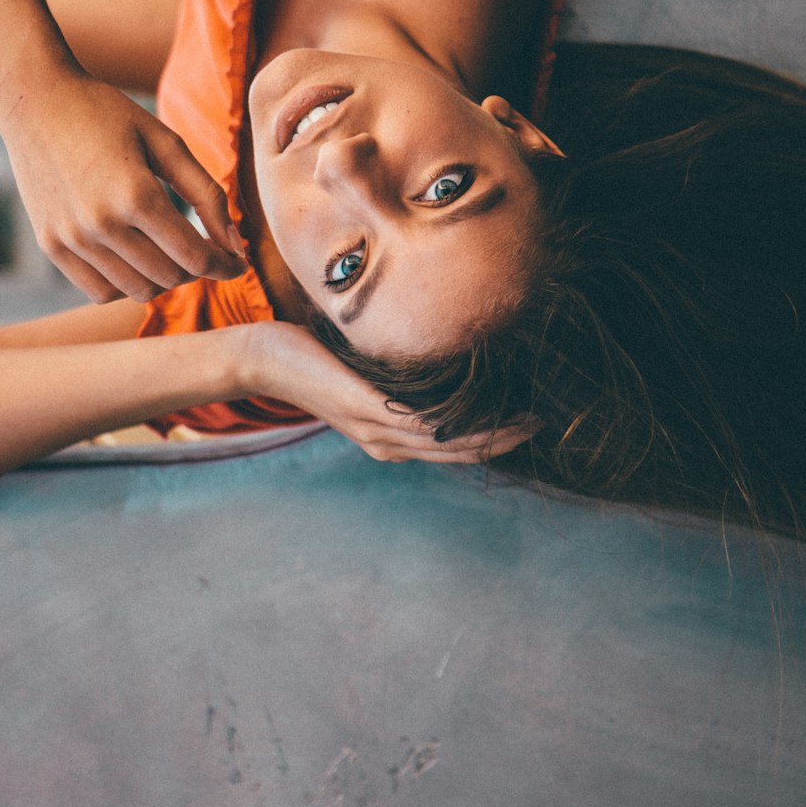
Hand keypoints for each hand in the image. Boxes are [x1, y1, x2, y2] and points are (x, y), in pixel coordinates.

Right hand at [0, 64, 246, 301]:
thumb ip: (206, 194)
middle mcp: (101, 224)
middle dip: (197, 267)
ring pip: (137, 290)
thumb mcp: (166, 142)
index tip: (237, 264)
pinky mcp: (50, 245)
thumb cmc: (108, 114)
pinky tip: (135, 258)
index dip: (224, 266)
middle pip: (170, 277)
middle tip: (203, 246)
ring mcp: (71, 239)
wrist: (35, 101)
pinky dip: (126, 284)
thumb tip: (234, 243)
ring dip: (163, 278)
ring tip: (169, 250)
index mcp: (137, 195)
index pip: (194, 256)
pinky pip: (99, 291)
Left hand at [244, 322, 531, 463]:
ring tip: (525, 415)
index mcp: (387, 441)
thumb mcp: (364, 376)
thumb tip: (438, 354)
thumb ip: (400, 378)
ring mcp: (372, 426)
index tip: (529, 424)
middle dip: (502, 441)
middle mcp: (383, 442)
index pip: (452, 450)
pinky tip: (477, 403)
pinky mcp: (360, 403)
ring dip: (487, 432)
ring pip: (443, 440)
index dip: (493, 442)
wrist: (262, 361)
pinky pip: (414, 418)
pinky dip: (448, 416)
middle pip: (456, 452)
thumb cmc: (313, 360)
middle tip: (543, 422)